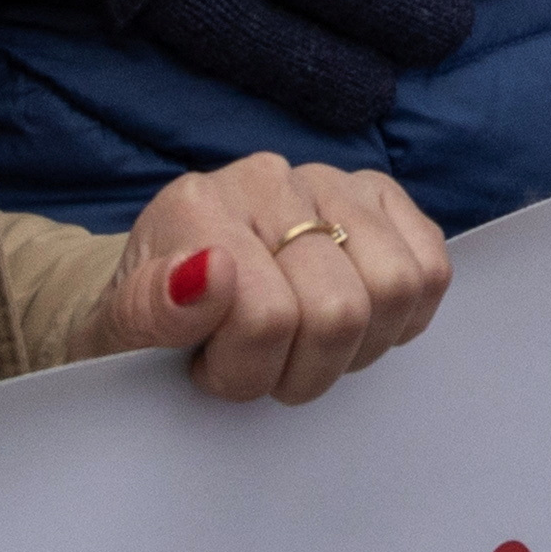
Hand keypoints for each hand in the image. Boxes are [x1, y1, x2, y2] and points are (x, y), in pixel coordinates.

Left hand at [95, 152, 449, 404]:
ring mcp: (331, 181)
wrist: (165, 291)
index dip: (244, 373)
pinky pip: (431, 266)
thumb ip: (150, 307)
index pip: (268, 317)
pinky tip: (351, 324)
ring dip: (354, 349)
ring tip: (303, 348)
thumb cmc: (148, 321)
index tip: (207, 370)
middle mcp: (270, 178)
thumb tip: (209, 273)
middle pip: (340, 310)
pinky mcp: (380, 196)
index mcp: (196, 206)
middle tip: (261, 368)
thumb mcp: (119, 332)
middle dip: (302, 370)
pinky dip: (400, 317)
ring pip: (396, 289)